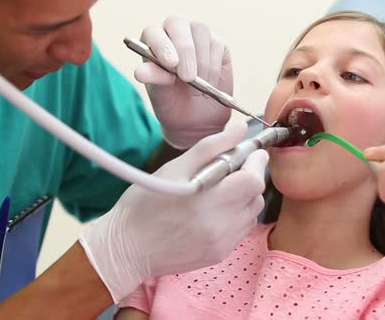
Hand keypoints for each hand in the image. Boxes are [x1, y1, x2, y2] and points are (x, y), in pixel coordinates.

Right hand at [79, 123, 267, 301]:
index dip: (255, 163)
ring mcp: (222, 242)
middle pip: (256, 196)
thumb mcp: (174, 168)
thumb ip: (211, 147)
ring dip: (244, 198)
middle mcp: (220, 225)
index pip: (253, 180)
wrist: (127, 248)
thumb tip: (240, 131)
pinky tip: (214, 212)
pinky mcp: (220, 254)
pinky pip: (241, 229)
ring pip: (252, 213)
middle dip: (250, 179)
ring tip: (220, 193)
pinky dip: (236, 216)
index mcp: (208, 199)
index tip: (250, 154)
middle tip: (231, 172)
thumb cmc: (145, 203)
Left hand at [136, 15, 232, 148]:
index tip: (170, 64)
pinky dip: (214, 67)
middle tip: (188, 77)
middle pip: (178, 22)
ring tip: (197, 86)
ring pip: (201, 31)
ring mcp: (197, 36)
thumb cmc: (172, 101)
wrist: (196, 117)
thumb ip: (153, 79)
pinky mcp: (217, 44)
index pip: (153, 31)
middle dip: (184, 49)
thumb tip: (139, 73)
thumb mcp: (160, 94)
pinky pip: (217, 45)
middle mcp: (173, 32)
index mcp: (153, 41)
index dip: (161, 44)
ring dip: (201, 61)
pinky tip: (209, 84)